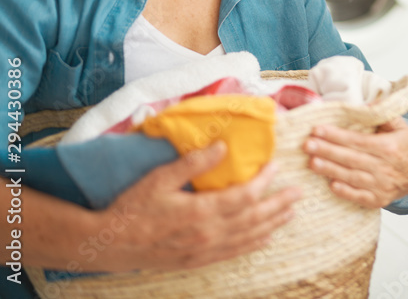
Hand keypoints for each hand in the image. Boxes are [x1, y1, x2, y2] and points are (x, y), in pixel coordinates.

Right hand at [103, 142, 300, 271]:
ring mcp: (204, 250)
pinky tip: (265, 238)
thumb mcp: (159, 179)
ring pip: (248, 237)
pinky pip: (234, 253)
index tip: (276, 166)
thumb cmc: (131, 208)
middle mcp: (208, 234)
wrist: (109, 245)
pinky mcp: (198, 260)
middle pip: (254, 218)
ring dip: (272, 224)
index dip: (264, 181)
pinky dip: (253, 244)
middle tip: (299, 192)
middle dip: (279, 204)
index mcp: (200, 212)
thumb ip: (193, 163)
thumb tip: (223, 146)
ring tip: (290, 212)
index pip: (244, 195)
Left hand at [303, 116, 407, 207]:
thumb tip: (366, 104)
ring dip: (330, 170)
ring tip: (312, 163)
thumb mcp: (400, 127)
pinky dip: (345, 191)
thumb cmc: (406, 147)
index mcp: (389, 147)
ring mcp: (382, 186)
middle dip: (327, 151)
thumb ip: (382, 115)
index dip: (337, 135)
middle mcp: (385, 167)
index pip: (358, 140)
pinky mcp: (379, 200)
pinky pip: (359, 197)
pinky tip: (330, 184)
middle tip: (308, 145)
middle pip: (351, 158)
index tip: (318, 129)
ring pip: (352, 177)